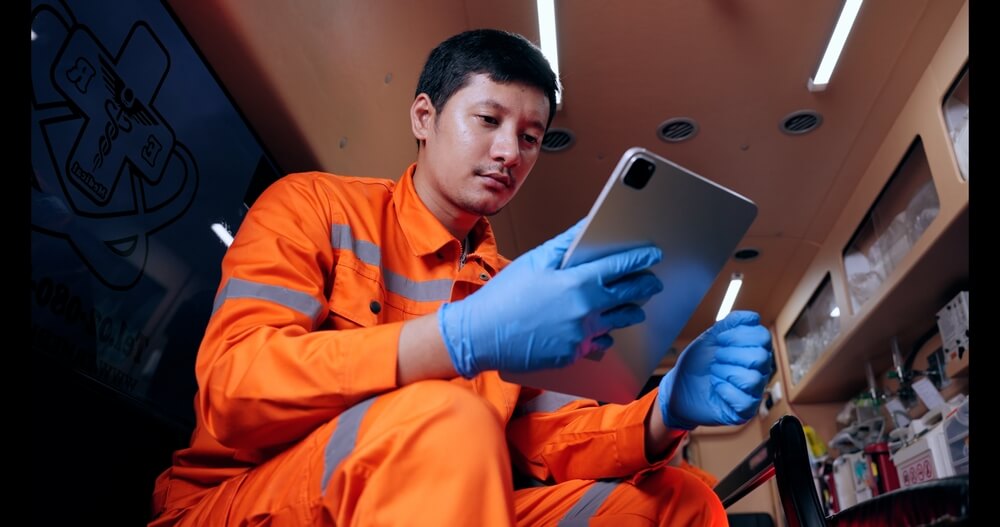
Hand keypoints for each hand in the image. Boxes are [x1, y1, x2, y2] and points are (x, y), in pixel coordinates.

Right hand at [439, 220, 663, 377]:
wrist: (481, 335)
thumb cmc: (504, 296)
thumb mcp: (534, 262)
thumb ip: (565, 245)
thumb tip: (586, 228)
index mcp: (576, 284)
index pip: (619, 268)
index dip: (640, 259)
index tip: (653, 254)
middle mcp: (584, 311)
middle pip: (627, 296)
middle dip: (644, 286)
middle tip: (653, 282)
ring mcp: (580, 336)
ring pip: (618, 322)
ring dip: (630, 312)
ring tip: (636, 307)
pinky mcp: (572, 354)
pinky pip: (598, 343)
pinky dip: (604, 335)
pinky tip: (606, 330)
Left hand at [658, 310, 771, 428]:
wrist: (679, 387)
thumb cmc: (697, 363)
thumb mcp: (710, 338)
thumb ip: (730, 324)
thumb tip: (753, 317)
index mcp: (752, 350)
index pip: (762, 337)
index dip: (739, 335)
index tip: (719, 340)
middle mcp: (758, 370)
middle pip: (760, 357)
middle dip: (731, 355)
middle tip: (716, 358)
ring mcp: (753, 391)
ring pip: (753, 379)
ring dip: (726, 373)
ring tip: (715, 374)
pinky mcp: (745, 410)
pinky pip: (746, 401)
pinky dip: (726, 391)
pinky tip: (717, 388)